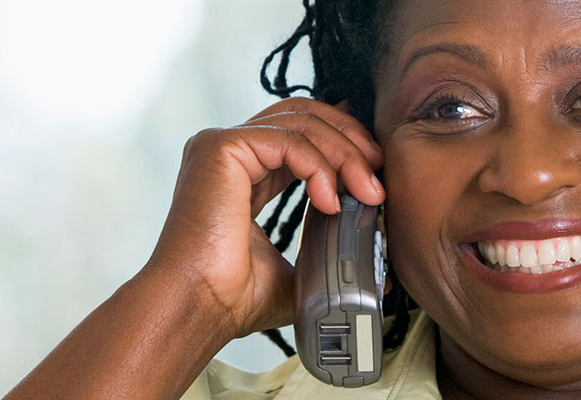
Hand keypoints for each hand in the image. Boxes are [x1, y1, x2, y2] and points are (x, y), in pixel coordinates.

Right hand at [144, 97, 384, 338]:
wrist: (200, 307)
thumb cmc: (234, 297)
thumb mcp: (297, 268)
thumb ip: (327, 249)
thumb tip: (377, 264)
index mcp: (244, 172)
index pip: (301, 133)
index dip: (344, 143)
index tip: (375, 173)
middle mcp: (230, 152)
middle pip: (304, 115)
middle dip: (351, 139)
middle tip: (379, 173)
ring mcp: (222, 145)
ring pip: (302, 123)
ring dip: (346, 154)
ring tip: (367, 192)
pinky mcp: (220, 148)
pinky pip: (289, 140)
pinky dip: (319, 166)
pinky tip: (330, 200)